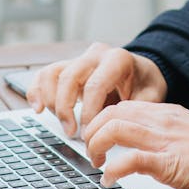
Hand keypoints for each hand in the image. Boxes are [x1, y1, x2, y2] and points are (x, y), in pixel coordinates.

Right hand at [27, 42, 167, 136]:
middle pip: (69, 77)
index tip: (88, 134)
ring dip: (50, 101)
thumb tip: (119, 127)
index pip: (95, 85)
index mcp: (117, 59)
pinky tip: (37, 108)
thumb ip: (139, 109)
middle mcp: (96, 55)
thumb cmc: (146, 85)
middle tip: (71, 133)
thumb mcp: (152, 95)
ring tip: (62, 123)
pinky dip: (37, 91)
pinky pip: (46, 74)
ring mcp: (80, 58)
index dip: (89, 112)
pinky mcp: (68, 67)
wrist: (141, 71)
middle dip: (66, 109)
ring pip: (53, 73)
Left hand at [83, 100, 188, 188]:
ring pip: (115, 129)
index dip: (101, 120)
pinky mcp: (168, 163)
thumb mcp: (184, 130)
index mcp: (163, 112)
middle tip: (91, 151)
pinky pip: (131, 159)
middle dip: (92, 131)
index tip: (96, 136)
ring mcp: (162, 140)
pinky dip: (114, 169)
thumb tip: (140, 144)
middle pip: (110, 113)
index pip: (121, 105)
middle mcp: (159, 121)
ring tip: (97, 164)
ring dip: (97, 146)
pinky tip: (110, 179)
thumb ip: (162, 132)